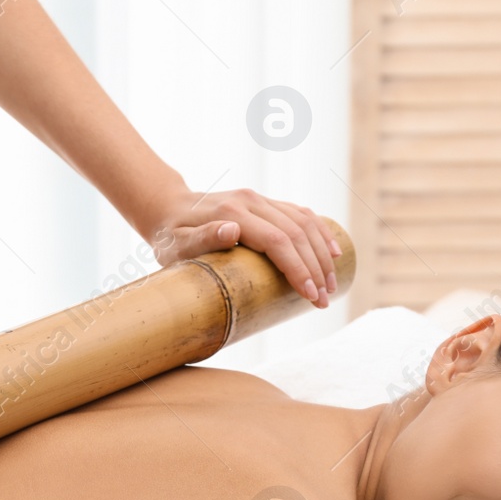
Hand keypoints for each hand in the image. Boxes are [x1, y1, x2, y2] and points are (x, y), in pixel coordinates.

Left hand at [145, 187, 341, 307]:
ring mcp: (259, 199)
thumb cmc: (170, 237)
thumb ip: (202, 239)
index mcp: (232, 213)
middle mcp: (250, 201)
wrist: (167, 209)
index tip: (310, 296)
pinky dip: (320, 232)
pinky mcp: (264, 202)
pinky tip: (333, 252)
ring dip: (322, 253)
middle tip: (323, 301)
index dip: (298, 269)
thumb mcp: (176, 245)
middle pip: (295, 233)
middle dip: (315, 268)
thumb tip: (232, 232)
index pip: (276, 241)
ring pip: (303, 222)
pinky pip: (300, 214)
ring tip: (330, 285)